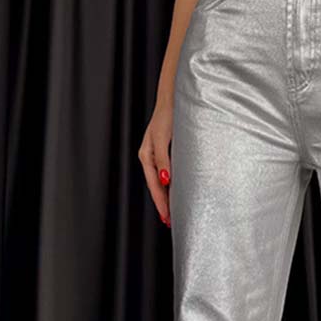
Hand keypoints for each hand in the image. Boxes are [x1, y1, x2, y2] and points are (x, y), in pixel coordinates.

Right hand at [138, 101, 172, 226]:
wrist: (173, 98)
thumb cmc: (167, 115)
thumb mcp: (162, 138)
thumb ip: (163, 159)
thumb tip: (165, 181)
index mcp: (146, 156)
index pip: (154, 185)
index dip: (161, 202)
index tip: (167, 217)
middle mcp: (150, 157)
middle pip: (156, 186)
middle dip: (163, 204)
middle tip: (170, 222)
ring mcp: (156, 155)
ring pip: (160, 182)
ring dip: (166, 197)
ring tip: (171, 212)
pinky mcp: (164, 151)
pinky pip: (164, 174)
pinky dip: (169, 186)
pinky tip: (173, 192)